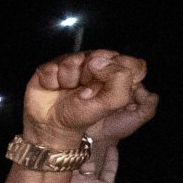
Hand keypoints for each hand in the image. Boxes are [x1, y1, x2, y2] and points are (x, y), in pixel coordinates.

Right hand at [23, 51, 146, 150]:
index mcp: (117, 76)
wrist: (51, 127)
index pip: (131, 63)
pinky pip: (52, 67)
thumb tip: (99, 62)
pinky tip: (54, 89)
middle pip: (100, 55)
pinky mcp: (51, 67)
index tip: (107, 89)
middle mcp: (96, 67)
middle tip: (86, 91)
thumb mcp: (114, 102)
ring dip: (69, 80)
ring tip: (68, 91)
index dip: (119, 73)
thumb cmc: (82, 117)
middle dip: (92, 75)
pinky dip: (51, 82)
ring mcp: (73, 65)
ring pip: (72, 60)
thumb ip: (121, 78)